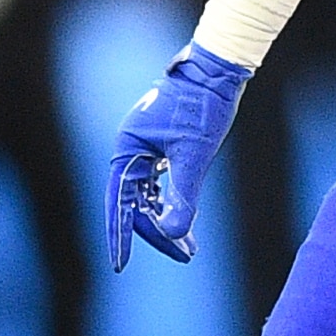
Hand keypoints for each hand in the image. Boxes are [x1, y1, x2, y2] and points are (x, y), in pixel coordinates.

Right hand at [107, 43, 252, 271]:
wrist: (215, 71)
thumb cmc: (203, 106)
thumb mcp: (195, 155)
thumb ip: (184, 195)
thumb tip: (174, 233)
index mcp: (127, 150)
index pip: (121, 202)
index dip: (122, 235)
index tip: (120, 264)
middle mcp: (130, 150)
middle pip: (136, 202)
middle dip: (157, 231)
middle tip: (185, 256)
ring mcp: (145, 148)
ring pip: (149, 194)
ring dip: (166, 219)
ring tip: (188, 249)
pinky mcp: (162, 146)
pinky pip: (159, 182)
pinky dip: (171, 202)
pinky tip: (184, 223)